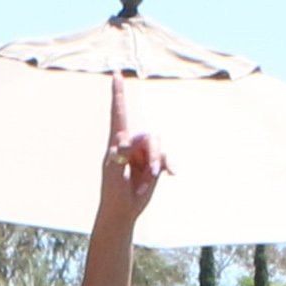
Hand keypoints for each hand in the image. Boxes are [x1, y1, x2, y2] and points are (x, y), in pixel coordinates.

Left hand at [101, 74, 167, 218]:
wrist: (122, 213)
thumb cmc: (112, 194)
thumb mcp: (113, 174)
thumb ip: (119, 155)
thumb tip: (124, 139)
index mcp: (116, 144)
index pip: (119, 113)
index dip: (118, 93)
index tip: (115, 73)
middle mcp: (131, 144)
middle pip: (148, 135)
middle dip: (151, 153)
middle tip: (149, 173)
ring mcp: (143, 153)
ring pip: (158, 145)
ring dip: (156, 162)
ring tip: (150, 179)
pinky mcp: (153, 164)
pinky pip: (166, 157)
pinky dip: (168, 164)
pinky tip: (172, 174)